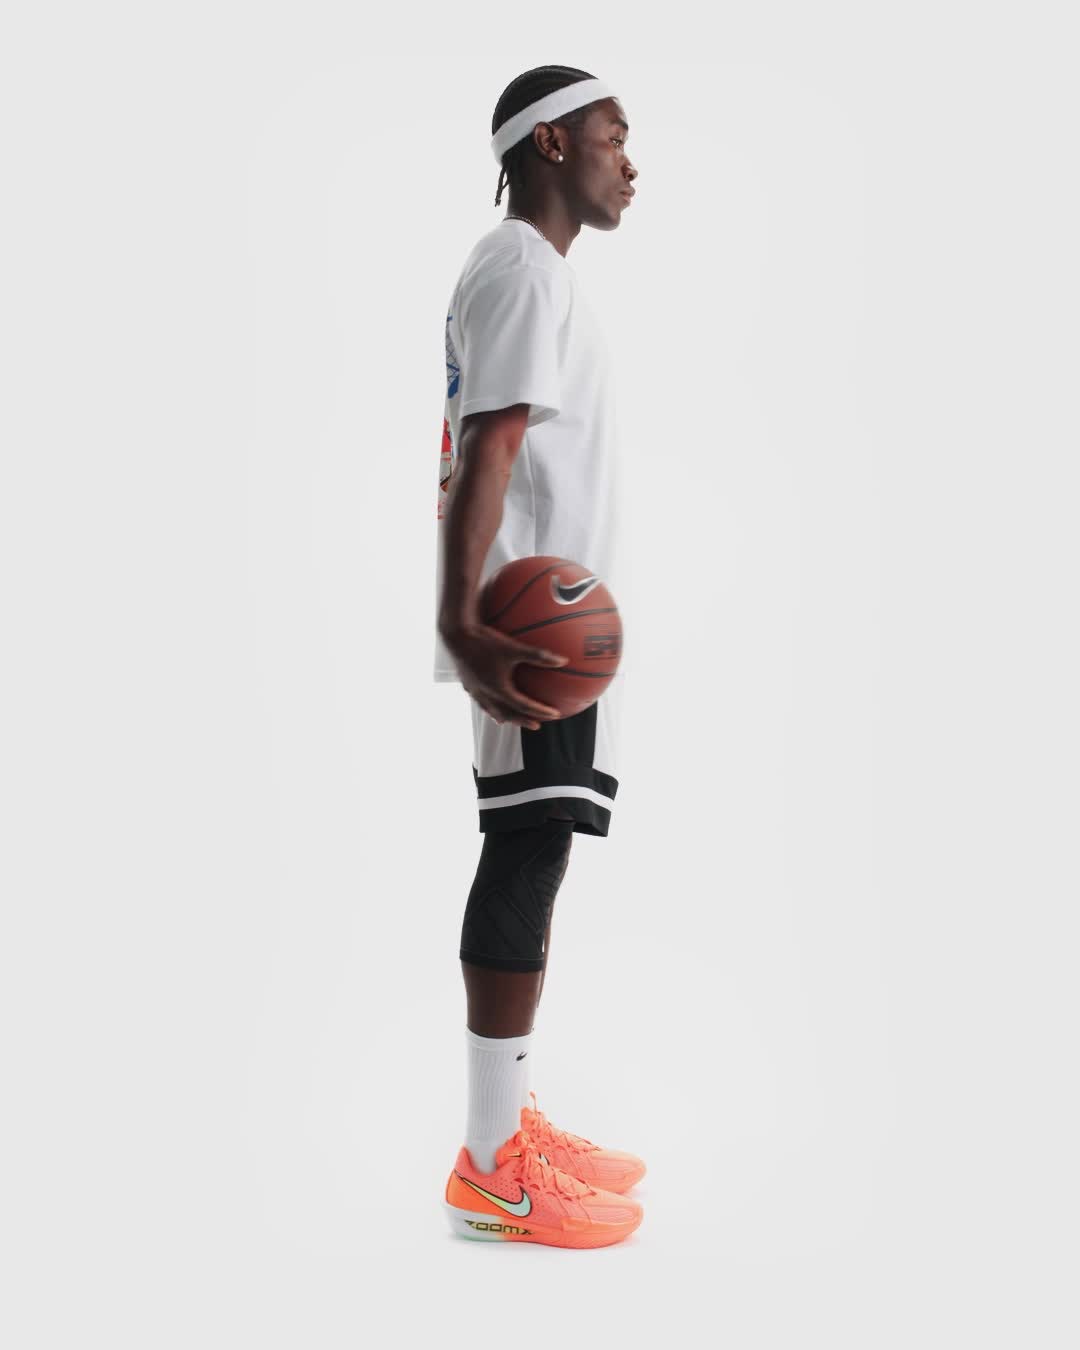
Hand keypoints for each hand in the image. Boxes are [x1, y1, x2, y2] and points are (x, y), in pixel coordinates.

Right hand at [441, 622, 567, 729]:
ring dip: (503, 716)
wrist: (455, 635)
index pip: (524, 706)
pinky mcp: (466, 683)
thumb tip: (563, 660)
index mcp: (499, 689)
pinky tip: (488, 699)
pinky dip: (487, 705)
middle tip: (535, 725)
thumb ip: (538, 656)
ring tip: (508, 721)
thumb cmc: (485, 641)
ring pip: (490, 710)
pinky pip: (479, 700)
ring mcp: (474, 690)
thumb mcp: (514, 647)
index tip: (555, 715)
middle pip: (507, 714)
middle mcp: (486, 694)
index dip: (541, 712)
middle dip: (522, 720)